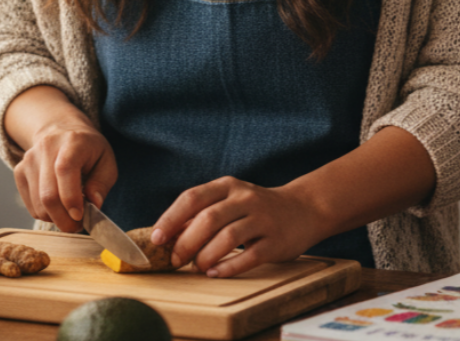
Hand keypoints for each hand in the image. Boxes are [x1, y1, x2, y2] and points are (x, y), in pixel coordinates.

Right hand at [13, 119, 117, 233]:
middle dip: (64, 219)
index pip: (65, 170)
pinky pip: (30, 205)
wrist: (61, 129)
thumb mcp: (106, 161)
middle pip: (48, 194)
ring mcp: (29, 159)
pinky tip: (56, 205)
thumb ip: (102, 184)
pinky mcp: (19, 171)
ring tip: (69, 214)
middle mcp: (46, 147)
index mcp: (72, 141)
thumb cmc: (88, 149)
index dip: (71, 198)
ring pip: (38, 204)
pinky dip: (44, 214)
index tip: (80, 216)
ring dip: (55, 218)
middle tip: (77, 225)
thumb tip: (93, 205)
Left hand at [150, 176, 324, 277]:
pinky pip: (250, 256)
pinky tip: (216, 273)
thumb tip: (168, 232)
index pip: (192, 197)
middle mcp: (244, 198)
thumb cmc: (255, 207)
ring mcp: (261, 219)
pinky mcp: (275, 241)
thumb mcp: (229, 200)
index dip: (171, 218)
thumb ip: (202, 212)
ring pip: (228, 237)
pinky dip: (229, 267)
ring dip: (206, 256)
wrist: (302, 208)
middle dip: (186, 242)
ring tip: (197, 267)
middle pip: (208, 219)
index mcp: (227, 186)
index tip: (157, 238)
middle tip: (176, 260)